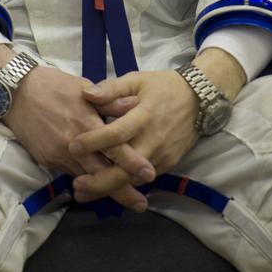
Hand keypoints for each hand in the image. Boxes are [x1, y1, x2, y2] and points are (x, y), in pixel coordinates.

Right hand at [3, 65, 153, 211]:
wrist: (16, 92)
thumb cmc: (53, 85)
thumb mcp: (82, 87)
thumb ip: (108, 101)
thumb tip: (134, 105)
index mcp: (85, 122)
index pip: (113, 147)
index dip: (132, 162)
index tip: (150, 174)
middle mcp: (73, 144)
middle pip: (102, 173)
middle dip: (122, 190)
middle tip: (142, 203)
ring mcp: (58, 155)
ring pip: (86, 178)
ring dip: (104, 189)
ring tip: (125, 200)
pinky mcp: (48, 161)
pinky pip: (71, 173)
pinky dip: (85, 180)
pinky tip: (96, 186)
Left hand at [68, 50, 246, 203]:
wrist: (199, 99)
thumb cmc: (162, 86)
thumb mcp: (137, 80)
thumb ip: (111, 88)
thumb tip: (86, 94)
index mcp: (144, 116)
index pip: (116, 134)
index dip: (93, 142)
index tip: (72, 146)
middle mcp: (153, 141)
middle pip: (125, 169)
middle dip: (99, 181)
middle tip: (76, 185)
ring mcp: (162, 156)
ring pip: (133, 180)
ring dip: (109, 188)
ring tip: (85, 192)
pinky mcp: (168, 165)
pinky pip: (143, 179)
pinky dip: (125, 185)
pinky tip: (107, 188)